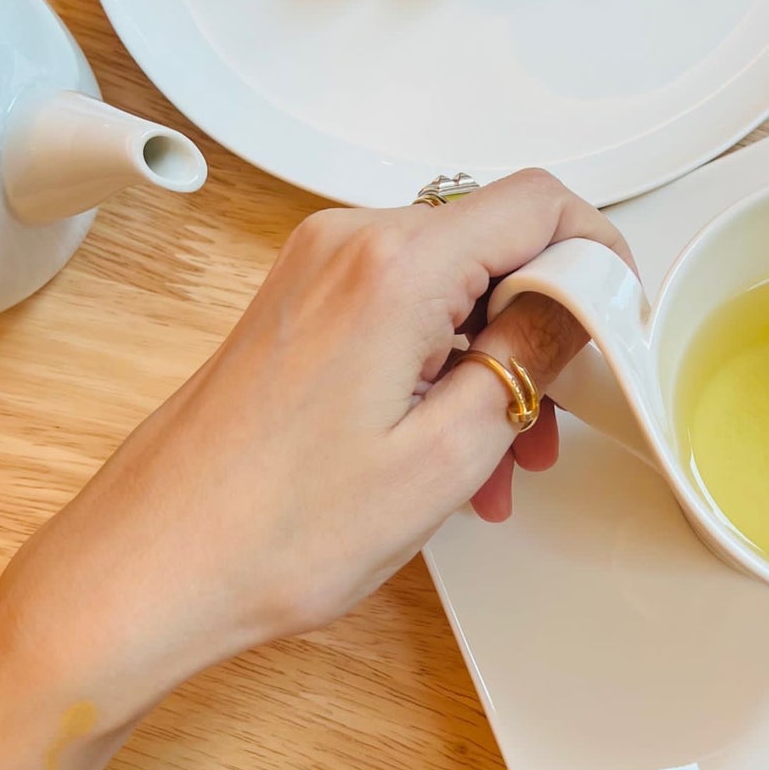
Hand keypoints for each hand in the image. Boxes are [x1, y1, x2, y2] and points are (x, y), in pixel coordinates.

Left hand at [6, 169, 632, 704]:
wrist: (151, 566)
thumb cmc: (274, 528)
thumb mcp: (447, 454)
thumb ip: (530, 359)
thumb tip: (576, 302)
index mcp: (393, 266)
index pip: (538, 203)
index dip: (597, 254)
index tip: (617, 319)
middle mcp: (345, 245)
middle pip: (491, 244)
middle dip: (540, 330)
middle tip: (554, 419)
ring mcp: (313, 273)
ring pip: (447, 289)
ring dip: (489, 363)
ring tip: (498, 465)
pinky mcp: (295, 308)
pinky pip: (396, 314)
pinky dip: (437, 368)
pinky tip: (444, 452)